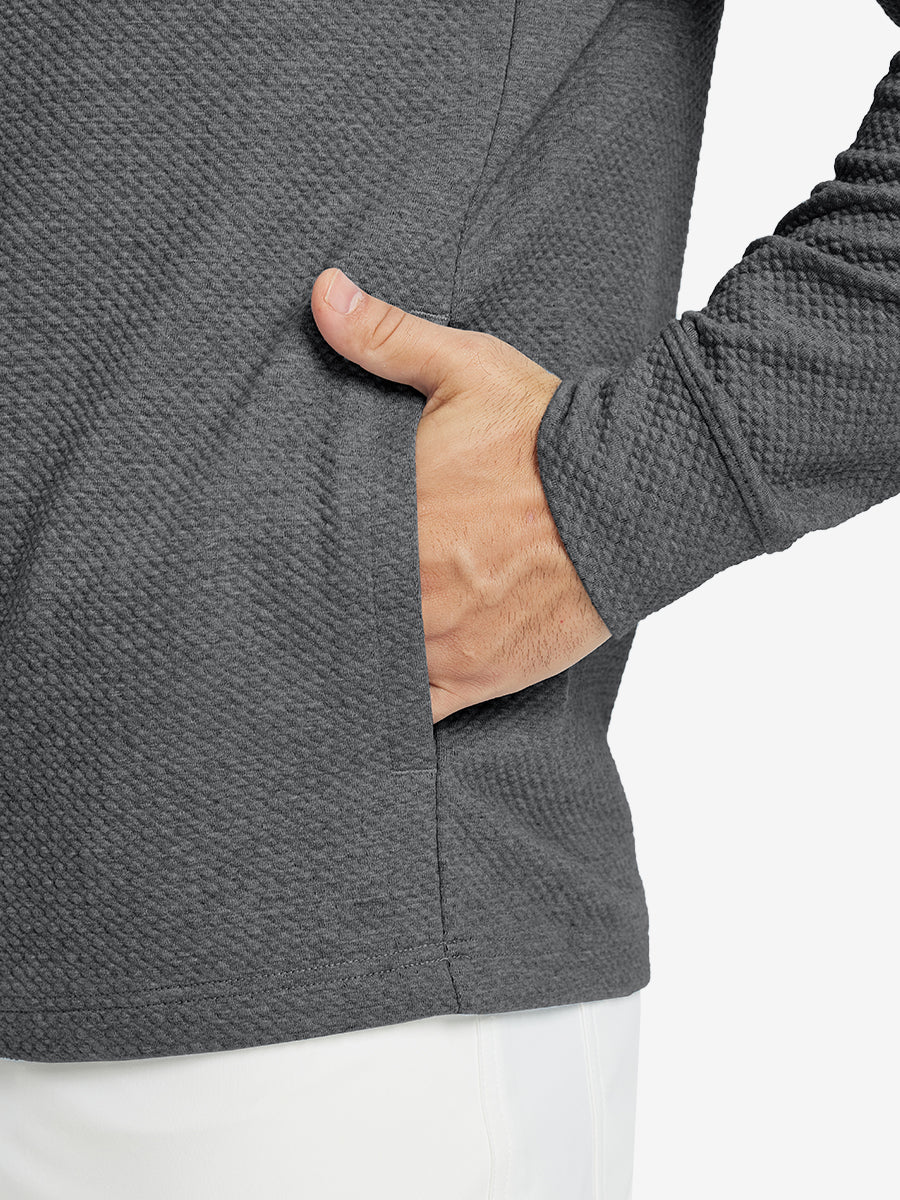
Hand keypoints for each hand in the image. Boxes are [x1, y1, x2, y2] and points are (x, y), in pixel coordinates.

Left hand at [311, 267, 610, 722]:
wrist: (635, 495)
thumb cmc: (550, 434)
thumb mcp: (467, 369)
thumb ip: (387, 338)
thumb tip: (321, 291)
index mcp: (392, 517)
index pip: (308, 551)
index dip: (280, 562)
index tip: (260, 562)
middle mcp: (408, 588)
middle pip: (329, 616)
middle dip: (307, 615)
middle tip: (269, 619)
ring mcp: (440, 641)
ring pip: (363, 670)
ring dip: (339, 665)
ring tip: (304, 668)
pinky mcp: (478, 678)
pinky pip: (415, 714)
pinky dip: (385, 714)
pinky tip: (355, 715)